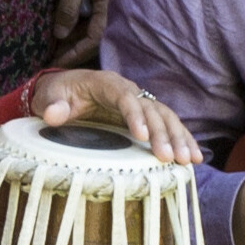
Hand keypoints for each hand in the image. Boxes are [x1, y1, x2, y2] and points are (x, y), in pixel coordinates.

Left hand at [26, 68, 196, 166]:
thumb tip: (53, 114)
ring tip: (188, 160)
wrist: (63, 91)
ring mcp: (139, 103)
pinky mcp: (145, 117)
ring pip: (165, 117)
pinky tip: (195, 156)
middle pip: (151, 109)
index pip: (125, 97)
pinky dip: (183, 139)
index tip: (141, 136)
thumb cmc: (57, 94)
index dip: (135, 115)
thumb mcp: (48, 97)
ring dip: (179, 138)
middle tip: (170, 157)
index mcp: (106, 84)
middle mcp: (128, 91)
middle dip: (163, 133)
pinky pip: (168, 126)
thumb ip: (52, 105)